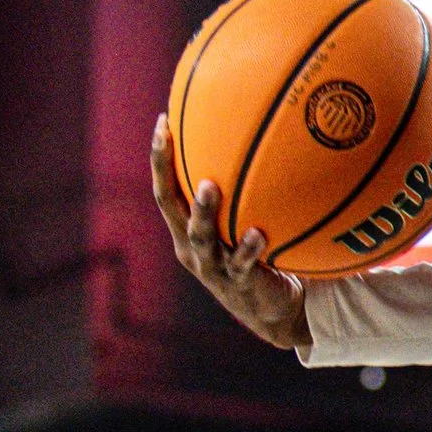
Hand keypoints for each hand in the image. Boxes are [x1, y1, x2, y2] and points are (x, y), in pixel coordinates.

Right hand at [151, 122, 308, 352]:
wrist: (272, 310)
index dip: (160, 158)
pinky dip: (249, 248)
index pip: (166, 189)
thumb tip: (262, 140)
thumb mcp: (242, 223)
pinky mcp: (240, 284)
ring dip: (204, 212)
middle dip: (166, 173)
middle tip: (168, 140)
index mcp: (186, 231)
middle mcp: (192, 247)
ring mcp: (213, 268)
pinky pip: (243, 264)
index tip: (163, 121)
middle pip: (172, 208)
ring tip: (210, 187)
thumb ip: (243, 193)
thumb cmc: (256, 256)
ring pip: (202, 237)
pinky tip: (260, 233)